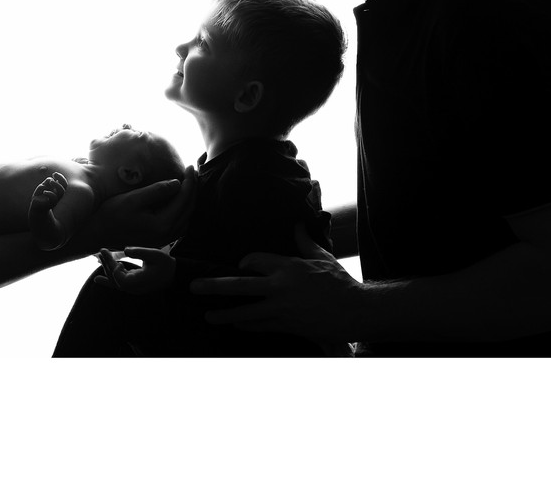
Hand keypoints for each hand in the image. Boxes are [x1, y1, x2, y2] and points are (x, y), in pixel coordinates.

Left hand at [30, 173, 66, 212]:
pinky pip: (53, 198)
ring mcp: (55, 200)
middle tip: (53, 175)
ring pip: (61, 192)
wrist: (36, 209)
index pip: (64, 184)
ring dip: (57, 184)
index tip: (54, 174)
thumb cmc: (40, 197)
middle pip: (64, 187)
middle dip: (61, 179)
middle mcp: (57, 196)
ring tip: (50, 181)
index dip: (61, 177)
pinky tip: (44, 191)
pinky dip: (49, 192)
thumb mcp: (42, 187)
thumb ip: (46, 182)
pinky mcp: (50, 204)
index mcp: (57, 191)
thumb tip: (50, 179)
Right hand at [84, 166, 196, 249]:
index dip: (189, 182)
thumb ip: (156, 191)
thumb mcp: (132, 199)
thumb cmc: (111, 214)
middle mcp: (166, 235)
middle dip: (193, 189)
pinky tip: (179, 198)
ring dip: (189, 200)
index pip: (183, 200)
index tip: (189, 166)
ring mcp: (163, 239)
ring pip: (186, 218)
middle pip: (189, 210)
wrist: (96, 232)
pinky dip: (183, 210)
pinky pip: (178, 224)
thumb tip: (178, 182)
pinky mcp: (158, 239)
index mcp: (162, 225)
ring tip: (189, 182)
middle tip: (192, 171)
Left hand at [93, 247, 175, 293]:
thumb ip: (139, 252)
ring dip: (107, 270)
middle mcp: (132, 288)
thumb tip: (125, 250)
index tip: (105, 251)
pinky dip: (108, 281)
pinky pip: (118, 284)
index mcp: (136, 283)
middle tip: (100, 251)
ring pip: (115, 281)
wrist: (174, 275)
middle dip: (107, 264)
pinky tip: (97, 279)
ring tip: (99, 258)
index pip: (117, 276)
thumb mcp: (154, 255)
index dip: (110, 264)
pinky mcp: (133, 286)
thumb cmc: (165, 265)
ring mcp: (132, 289)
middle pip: (114, 278)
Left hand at [189, 221, 363, 343]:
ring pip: (245, 313)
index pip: (254, 260)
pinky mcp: (286, 326)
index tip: (242, 265)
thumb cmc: (339, 281)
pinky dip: (246, 325)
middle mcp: (279, 287)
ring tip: (209, 315)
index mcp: (287, 266)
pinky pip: (259, 326)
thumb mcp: (321, 257)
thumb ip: (304, 242)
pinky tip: (236, 325)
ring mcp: (281, 309)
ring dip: (225, 315)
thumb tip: (296, 225)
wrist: (356, 311)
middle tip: (194, 287)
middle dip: (214, 286)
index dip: (245, 262)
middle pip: (239, 286)